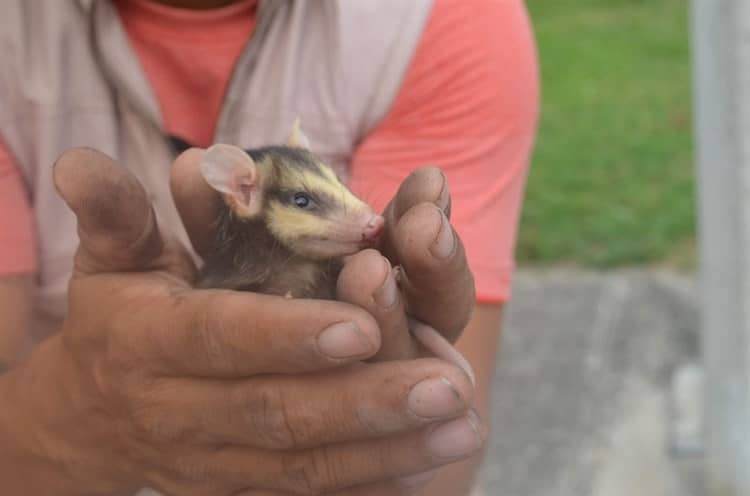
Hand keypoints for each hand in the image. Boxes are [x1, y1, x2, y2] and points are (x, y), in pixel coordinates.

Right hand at [0, 148, 483, 495]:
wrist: (89, 420)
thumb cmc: (116, 320)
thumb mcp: (109, 260)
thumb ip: (113, 214)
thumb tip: (81, 160)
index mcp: (150, 343)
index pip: (221, 338)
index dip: (286, 334)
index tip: (359, 324)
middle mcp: (182, 412)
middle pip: (278, 411)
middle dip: (364, 400)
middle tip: (446, 385)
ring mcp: (215, 461)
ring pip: (305, 463)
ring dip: (390, 447)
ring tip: (463, 426)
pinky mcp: (242, 486)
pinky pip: (309, 490)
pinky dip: (371, 480)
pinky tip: (428, 462)